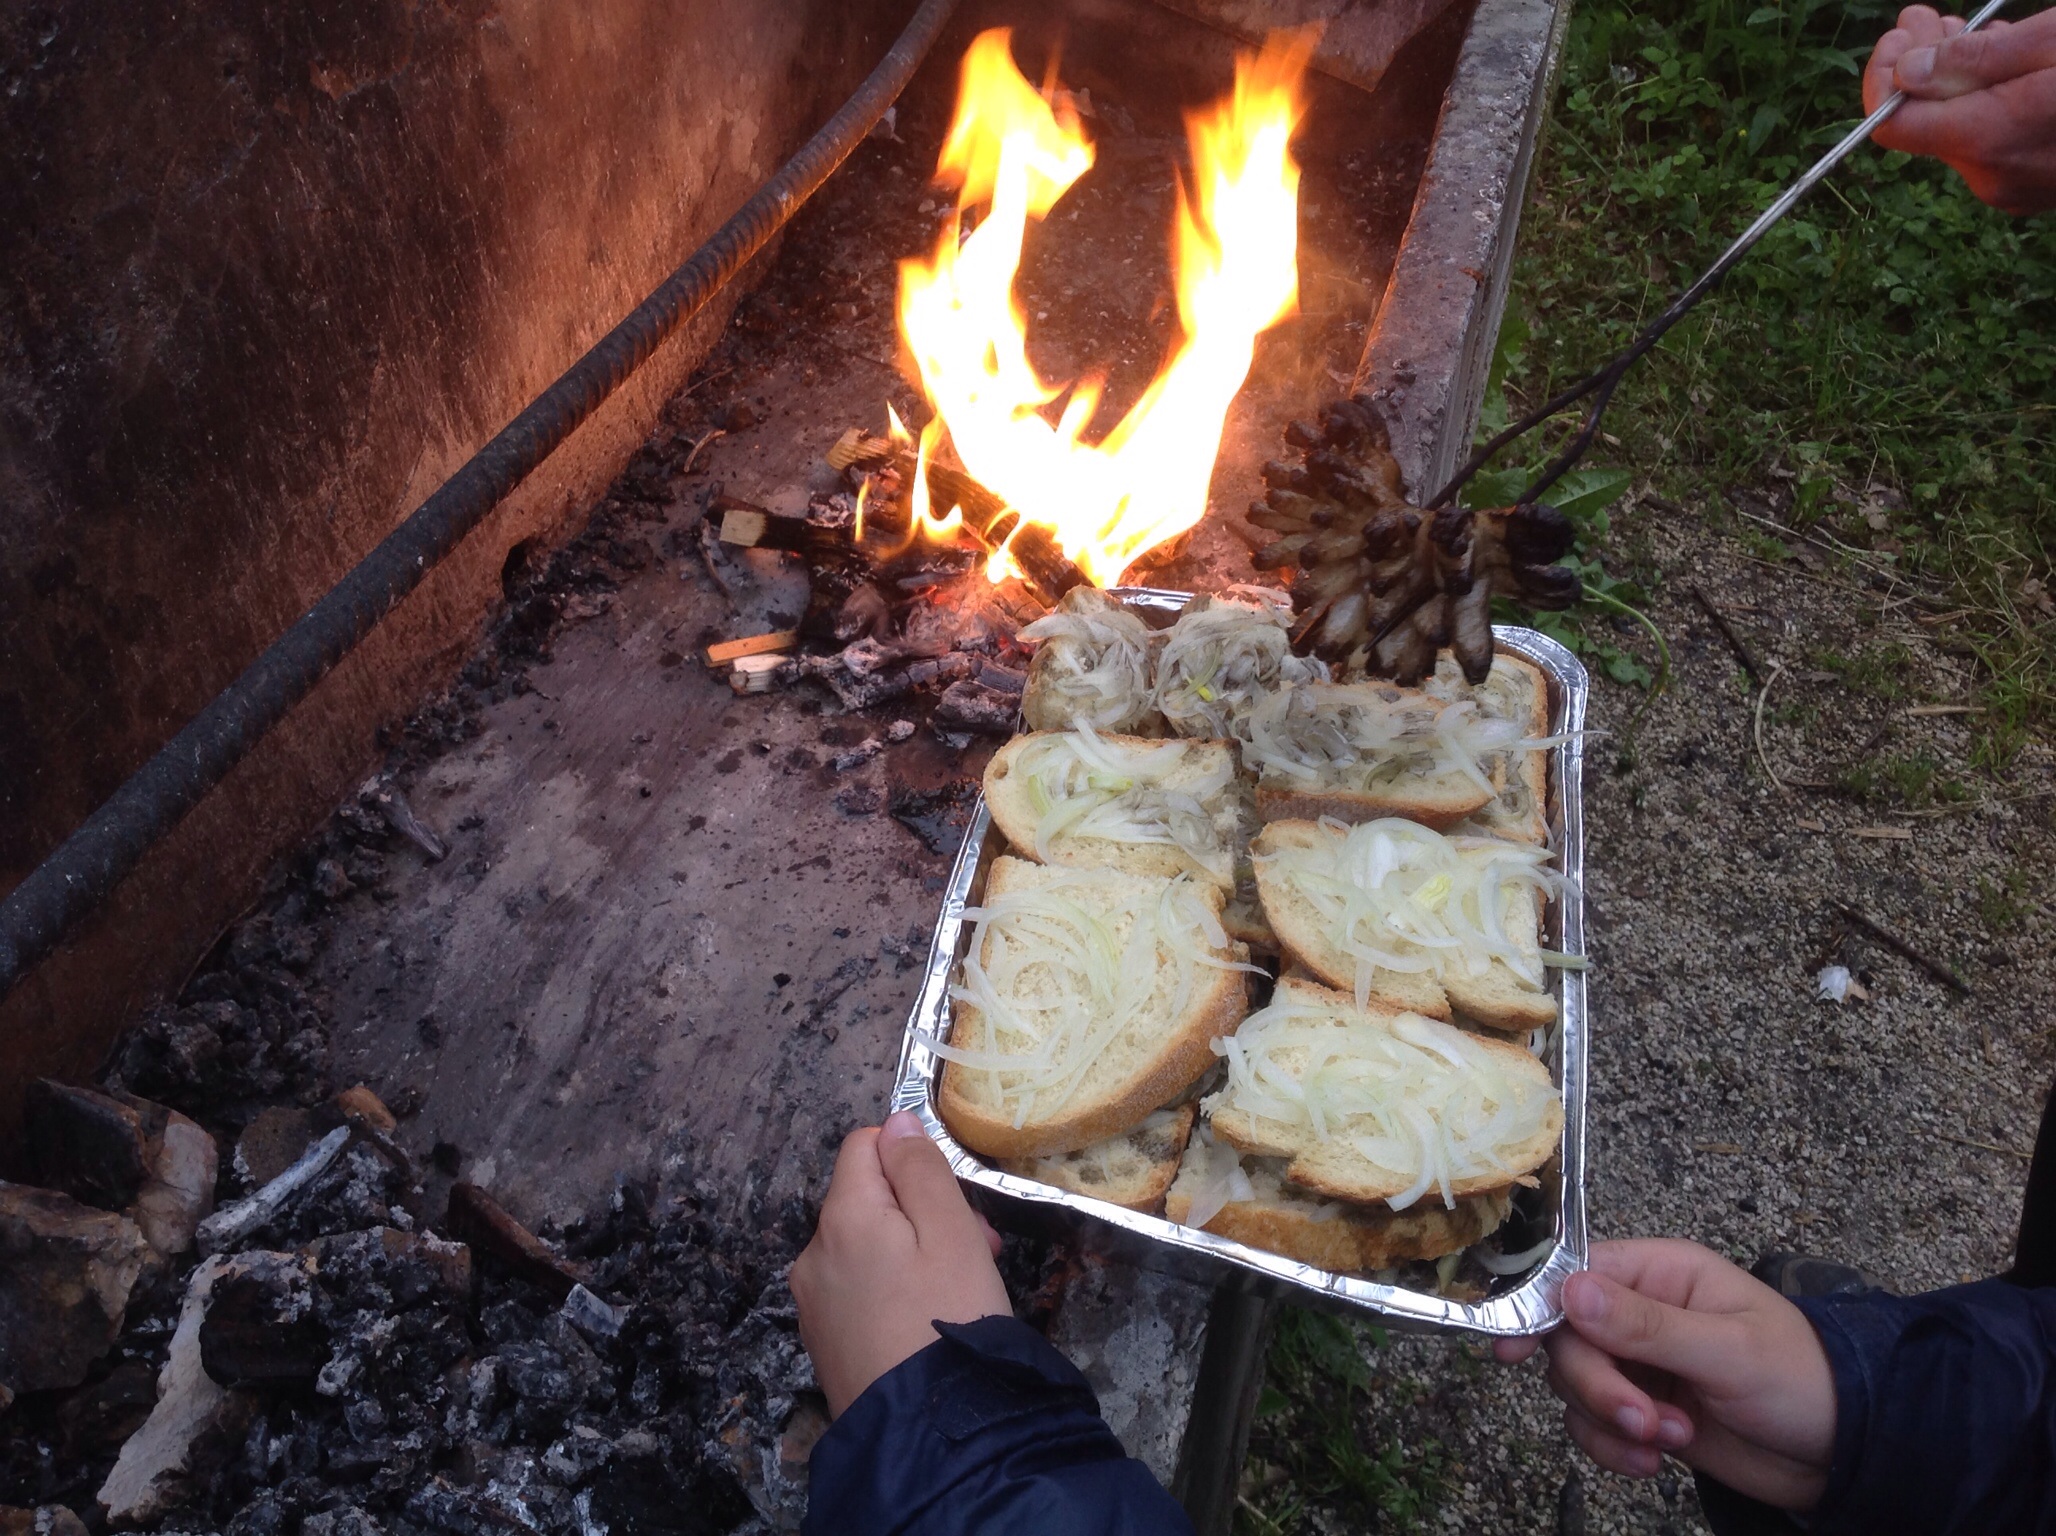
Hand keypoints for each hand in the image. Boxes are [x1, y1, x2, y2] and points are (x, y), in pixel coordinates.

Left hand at [791, 1110, 1010, 1416]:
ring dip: (913, 1251)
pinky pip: (860, 1290)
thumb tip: (896, 1121)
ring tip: (962, 1288)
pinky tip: (930, 1320)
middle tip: (979, 1247)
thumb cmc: (948, 1317)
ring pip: (867, 1246)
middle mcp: (813, 1253)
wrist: (928, 1431)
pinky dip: (895, 1290)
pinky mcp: (824, 1342)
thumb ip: (920, 1168)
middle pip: (868, 1199)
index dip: (912, 1157)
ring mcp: (814, 1302)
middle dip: (923, 1210)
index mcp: (841, 1216)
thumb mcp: (950, 1230)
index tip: (955, 1197)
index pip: (864, 1145)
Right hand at [1493, 1240, 1836, 1511]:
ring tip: (1668, 1441)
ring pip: (1573, 1386)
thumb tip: (1570, 1291)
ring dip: (1609, 1422)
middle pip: (1568, 1339)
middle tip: (1643, 1420)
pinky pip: (1593, 1425)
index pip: (1575, 1276)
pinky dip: (1612, 1448)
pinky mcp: (1643, 1411)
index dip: (1539, 1309)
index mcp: (1661, 1274)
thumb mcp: (1728, 1350)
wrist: (1845, 1453)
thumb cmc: (1803, 1380)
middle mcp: (1640, 1313)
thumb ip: (1647, 1325)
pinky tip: (1655, 1461)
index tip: (1512, 1349)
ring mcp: (1639, 1364)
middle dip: (1597, 1387)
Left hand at [1863, 4, 2055, 213]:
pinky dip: (1985, 103)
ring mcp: (2014, 189)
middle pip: (1924, 124)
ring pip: (1957, 131)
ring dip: (1953, 81)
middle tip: (1931, 16)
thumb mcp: (2053, 41)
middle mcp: (1992, 177)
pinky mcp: (2034, 188)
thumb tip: (1905, 74)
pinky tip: (2006, 67)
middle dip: (1919, 65)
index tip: (1901, 33)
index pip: (1890, 124)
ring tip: (1975, 35)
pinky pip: (1989, 144)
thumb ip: (1973, 60)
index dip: (1884, 76)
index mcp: (1989, 139)